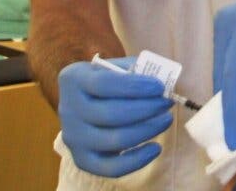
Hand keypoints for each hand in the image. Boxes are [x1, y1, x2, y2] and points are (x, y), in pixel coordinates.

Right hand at [57, 56, 174, 176]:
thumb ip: (137, 69)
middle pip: (111, 114)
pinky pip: (111, 167)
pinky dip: (137, 160)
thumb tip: (164, 79)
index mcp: (74, 79)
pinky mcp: (83, 159)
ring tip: (166, 119)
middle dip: (146, 108)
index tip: (159, 86)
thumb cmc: (108, 81)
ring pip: (114, 141)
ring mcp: (74, 137)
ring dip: (147, 130)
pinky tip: (156, 147)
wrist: (85, 103)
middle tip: (167, 102)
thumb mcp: (116, 67)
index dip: (134, 86)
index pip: (104, 83)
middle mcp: (68, 109)